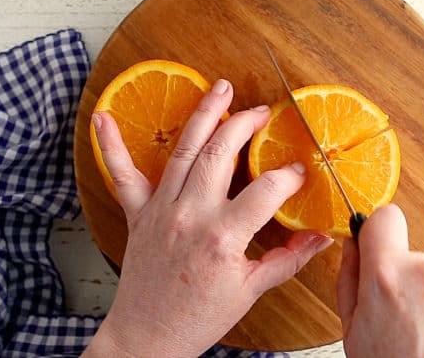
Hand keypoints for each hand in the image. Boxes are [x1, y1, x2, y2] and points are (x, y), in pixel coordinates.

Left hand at [83, 79, 333, 356]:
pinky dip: (111, 146)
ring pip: (183, 150)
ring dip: (202, 116)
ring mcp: (160, 210)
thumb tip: (321, 238)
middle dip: (243, 124)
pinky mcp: (138, 214)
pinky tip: (102, 118)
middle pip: (220, 153)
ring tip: (219, 89)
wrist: (148, 337)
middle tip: (261, 110)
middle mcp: (190, 214)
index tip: (299, 173)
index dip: (288, 177)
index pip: (266, 190)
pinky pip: (122, 175)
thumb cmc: (198, 318)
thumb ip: (288, 259)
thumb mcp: (251, 291)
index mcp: (222, 236)